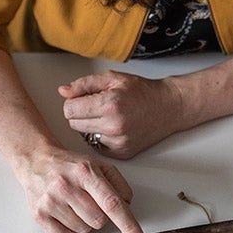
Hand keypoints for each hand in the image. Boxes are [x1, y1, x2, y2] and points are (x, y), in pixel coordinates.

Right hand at [13, 146, 145, 232]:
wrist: (36, 161)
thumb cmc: (70, 166)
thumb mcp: (99, 166)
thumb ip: (118, 184)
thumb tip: (127, 206)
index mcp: (85, 172)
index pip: (112, 203)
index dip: (128, 225)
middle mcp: (66, 186)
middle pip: (99, 221)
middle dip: (100, 216)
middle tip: (89, 201)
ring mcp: (51, 202)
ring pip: (84, 231)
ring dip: (85, 223)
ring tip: (75, 206)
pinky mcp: (39, 215)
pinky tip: (68, 217)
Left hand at [58, 71, 185, 158]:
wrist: (168, 107)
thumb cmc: (142, 91)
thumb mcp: (113, 78)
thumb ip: (84, 84)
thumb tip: (63, 91)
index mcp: (109, 104)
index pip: (69, 110)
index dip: (72, 102)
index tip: (81, 99)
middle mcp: (113, 126)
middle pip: (73, 124)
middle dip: (80, 114)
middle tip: (96, 106)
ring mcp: (118, 142)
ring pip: (84, 136)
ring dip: (90, 126)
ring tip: (107, 116)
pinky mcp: (122, 153)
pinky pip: (97, 146)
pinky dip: (101, 137)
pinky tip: (114, 127)